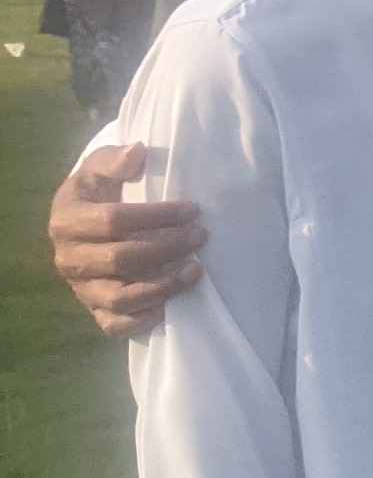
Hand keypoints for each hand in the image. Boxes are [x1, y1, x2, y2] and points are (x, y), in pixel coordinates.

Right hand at [49, 142, 203, 337]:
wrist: (86, 223)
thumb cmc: (100, 191)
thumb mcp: (100, 169)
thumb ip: (115, 160)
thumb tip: (138, 152)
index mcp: (66, 220)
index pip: (113, 221)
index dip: (157, 216)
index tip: (193, 210)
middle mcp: (68, 258)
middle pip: (120, 259)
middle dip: (168, 247)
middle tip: (202, 236)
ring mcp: (81, 287)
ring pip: (120, 297)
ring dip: (163, 286)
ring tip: (197, 270)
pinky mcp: (94, 309)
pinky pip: (116, 325)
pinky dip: (144, 320)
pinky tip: (172, 305)